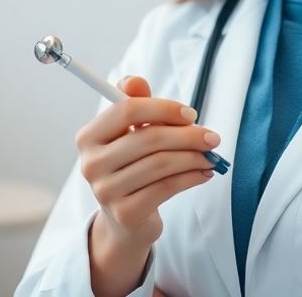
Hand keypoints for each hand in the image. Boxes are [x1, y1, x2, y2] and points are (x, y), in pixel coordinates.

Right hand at [79, 76, 220, 295]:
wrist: (126, 219)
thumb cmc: (132, 166)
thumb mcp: (131, 132)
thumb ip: (135, 103)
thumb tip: (134, 81)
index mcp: (89, 136)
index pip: (127, 110)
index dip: (164, 108)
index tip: (191, 114)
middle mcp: (91, 163)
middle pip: (148, 138)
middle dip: (187, 135)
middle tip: (212, 137)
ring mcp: (106, 190)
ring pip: (161, 164)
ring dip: (194, 157)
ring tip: (210, 156)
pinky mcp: (125, 213)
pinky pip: (167, 187)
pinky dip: (192, 177)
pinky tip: (203, 173)